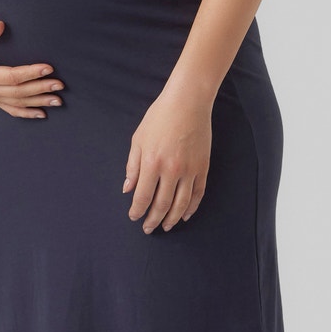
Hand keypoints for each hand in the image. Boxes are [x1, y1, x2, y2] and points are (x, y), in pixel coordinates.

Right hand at [0, 18, 64, 118]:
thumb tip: (0, 26)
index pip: (11, 77)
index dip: (31, 73)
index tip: (49, 67)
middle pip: (18, 92)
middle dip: (40, 88)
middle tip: (60, 84)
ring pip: (17, 103)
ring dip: (38, 103)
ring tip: (58, 101)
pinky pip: (10, 109)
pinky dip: (26, 112)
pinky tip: (41, 113)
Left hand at [124, 88, 211, 231]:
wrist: (188, 102)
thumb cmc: (160, 117)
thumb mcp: (138, 139)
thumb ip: (132, 167)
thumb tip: (128, 189)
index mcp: (152, 163)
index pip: (143, 196)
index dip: (137, 210)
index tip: (134, 217)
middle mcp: (171, 170)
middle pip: (162, 204)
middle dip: (153, 220)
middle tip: (148, 228)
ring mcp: (189, 170)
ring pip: (181, 203)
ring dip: (172, 218)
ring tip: (166, 226)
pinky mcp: (203, 167)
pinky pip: (198, 193)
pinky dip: (191, 207)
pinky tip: (185, 215)